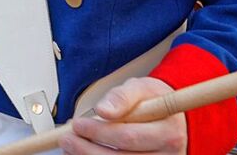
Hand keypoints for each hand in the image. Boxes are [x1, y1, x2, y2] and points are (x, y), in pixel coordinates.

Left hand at [61, 77, 186, 154]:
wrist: (168, 114)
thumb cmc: (153, 100)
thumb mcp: (141, 87)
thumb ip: (122, 96)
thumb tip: (104, 109)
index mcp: (168, 132)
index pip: (129, 136)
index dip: (100, 133)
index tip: (78, 124)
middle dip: (88, 148)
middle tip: (67, 137)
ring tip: (70, 146)